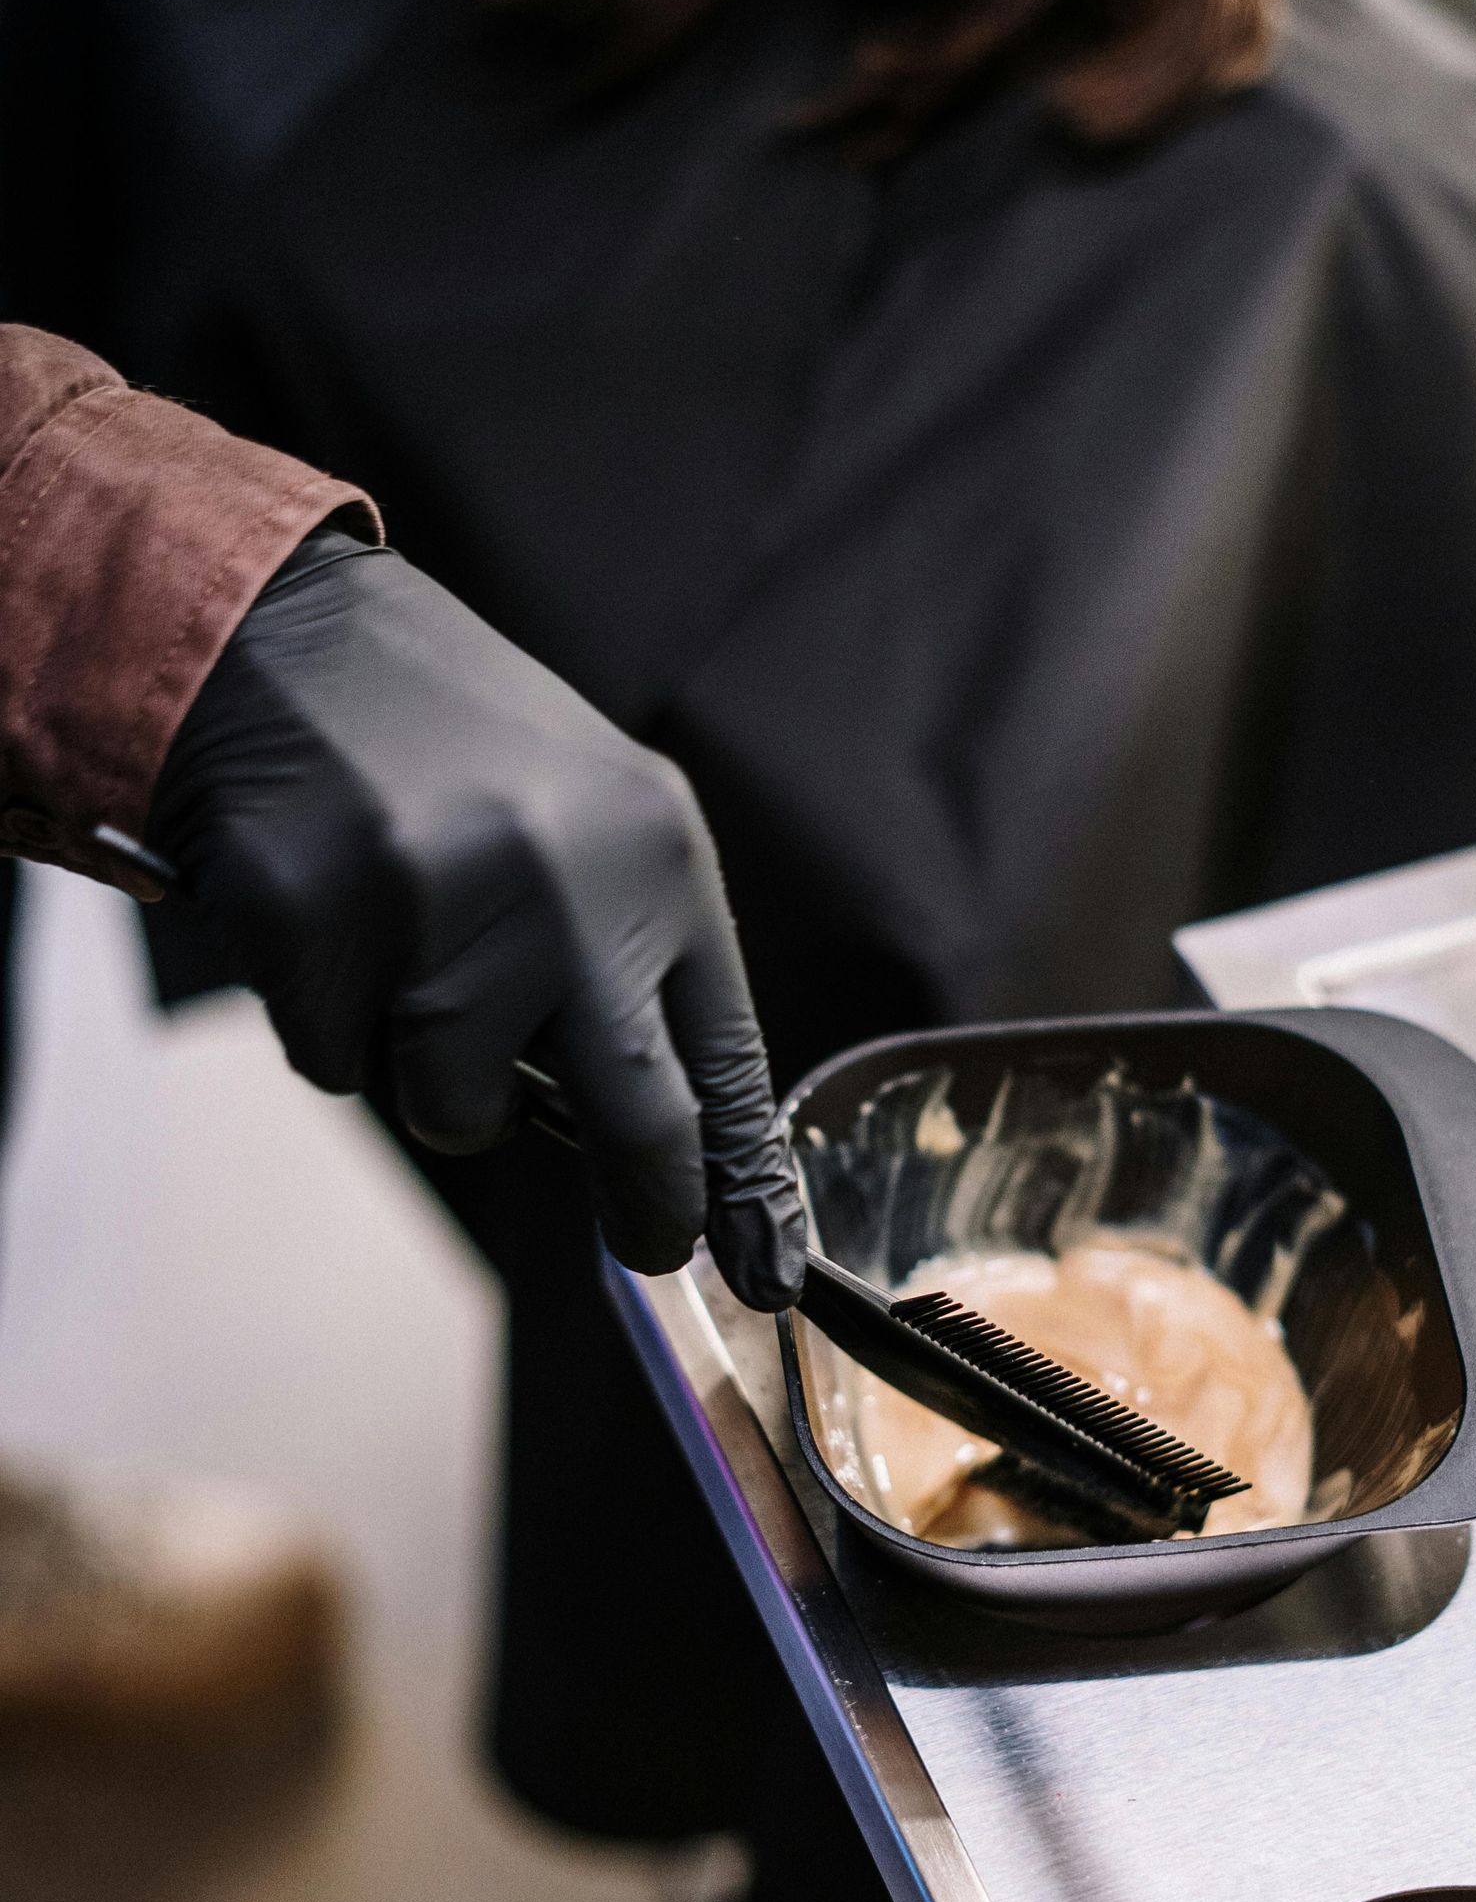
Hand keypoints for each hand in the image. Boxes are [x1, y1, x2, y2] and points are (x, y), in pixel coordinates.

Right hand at [147, 526, 806, 1305]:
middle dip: (649, 1209)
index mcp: (654, 856)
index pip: (724, 1058)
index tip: (765, 1268)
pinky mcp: (313, 924)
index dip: (745, 1182)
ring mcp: (436, 907)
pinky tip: (331, 924)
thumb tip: (672, 1143)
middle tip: (648, 1243)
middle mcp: (563, 884)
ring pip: (458, 1112)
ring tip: (412, 957)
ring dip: (433, 1075)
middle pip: (638, 1124)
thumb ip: (632, 961)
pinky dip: (331, 1024)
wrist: (284, 633)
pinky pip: (337, 1065)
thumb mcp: (591, 822)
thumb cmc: (452, 749)